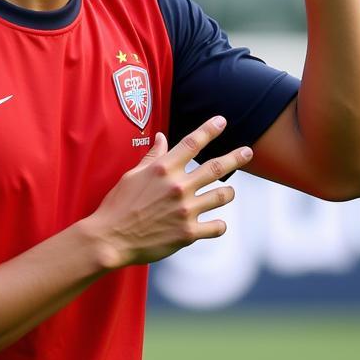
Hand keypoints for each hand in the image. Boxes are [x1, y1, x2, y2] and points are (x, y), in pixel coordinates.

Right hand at [83, 116, 252, 269]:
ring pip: (222, 196)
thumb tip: (161, 138)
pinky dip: (219, 224)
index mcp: (163, 169)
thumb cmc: (118, 205)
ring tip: (229, 192)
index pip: (192, 143)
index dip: (209, 130)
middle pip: (215, 167)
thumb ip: (151, 157)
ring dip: (228, 193)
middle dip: (236, 157)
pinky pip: (217, 227)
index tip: (222, 121)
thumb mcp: (132, 175)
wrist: (110, 238)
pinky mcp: (188, 233)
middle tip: (249, 151)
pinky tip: (216, 223)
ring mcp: (186, 210)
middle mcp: (178, 187)